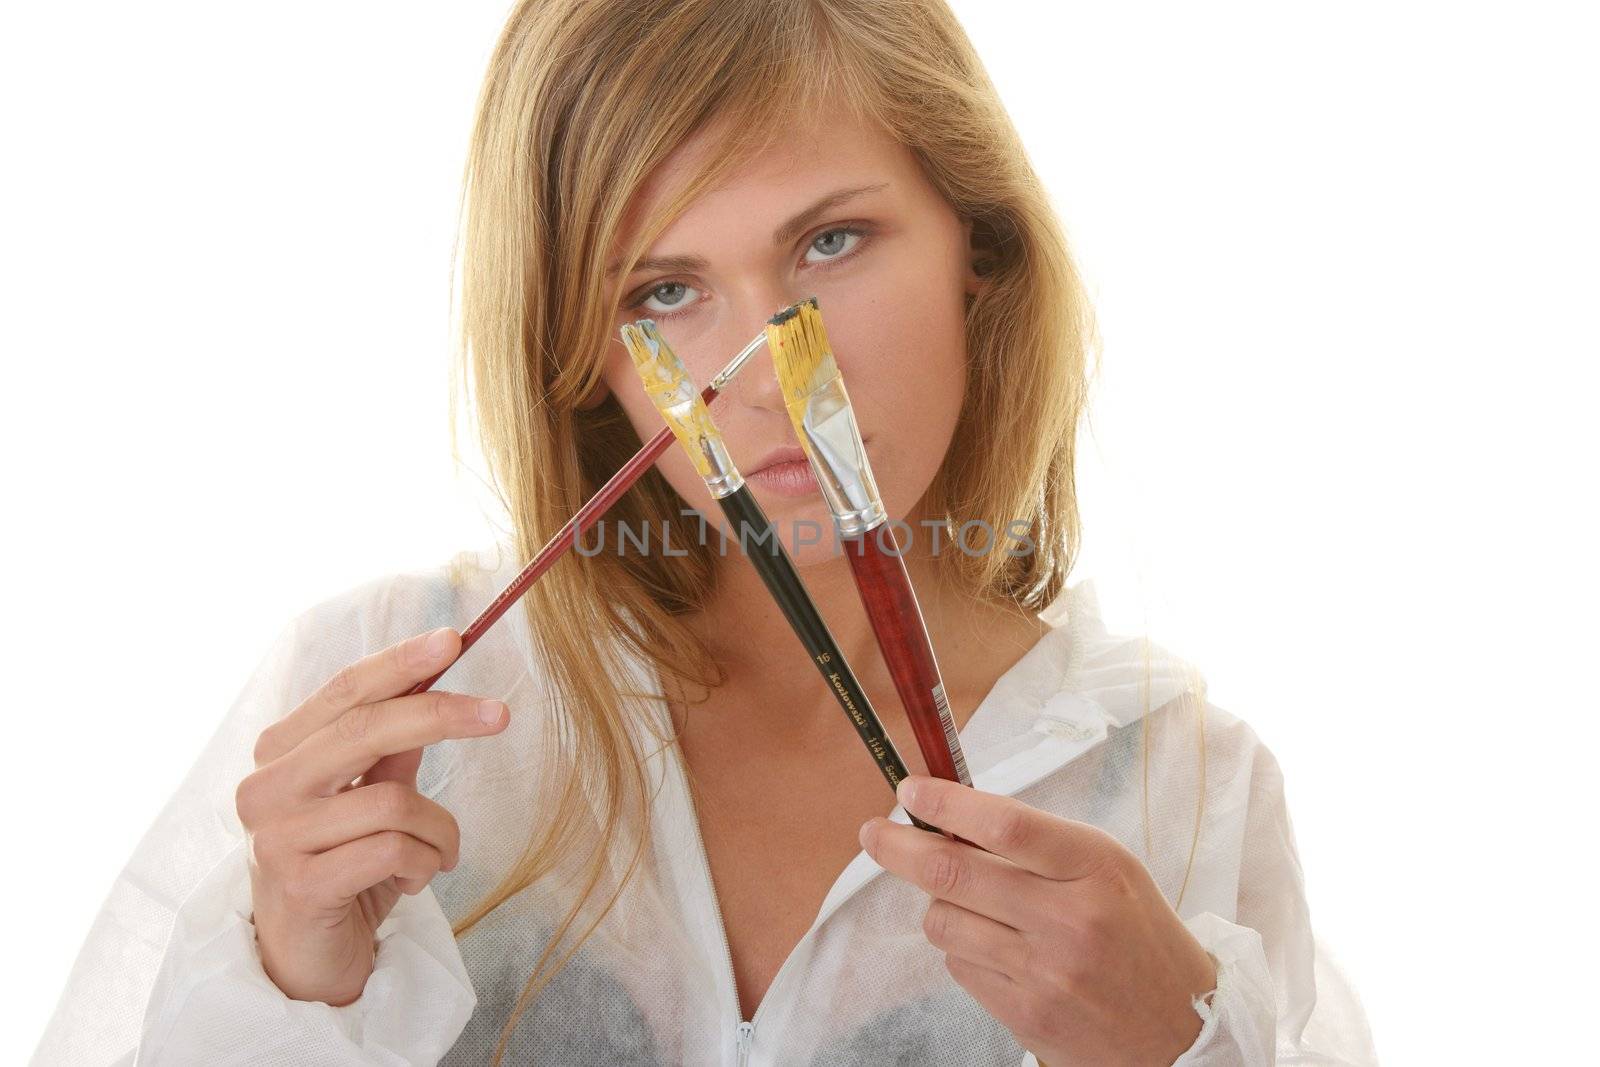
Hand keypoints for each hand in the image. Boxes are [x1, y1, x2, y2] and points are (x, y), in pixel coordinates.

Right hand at [235, 626, 509, 1005]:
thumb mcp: (372, 798)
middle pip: (367, 729)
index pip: (346, 691)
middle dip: (441, 715)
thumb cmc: (344, 866)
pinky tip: (412, 882)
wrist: (308, 957)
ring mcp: (277, 837)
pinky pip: (392, 850)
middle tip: (500, 714)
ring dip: (438, 830)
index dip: (401, 663)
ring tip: (436, 854)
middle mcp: (267, 787)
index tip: (454, 639)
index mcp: (281, 752)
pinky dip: (424, 863)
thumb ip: (393, 747)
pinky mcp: (300, 885)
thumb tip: (438, 682)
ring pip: (393, 800)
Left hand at [857, 775, 1217, 1066]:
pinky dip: (964, 949)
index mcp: (1096, 867)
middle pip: (954, 873)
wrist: (1181, 1030)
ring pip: (944, 921)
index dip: (946, 803)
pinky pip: (959, 966)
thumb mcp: (1107, 869)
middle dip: (900, 848)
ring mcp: (1045, 972)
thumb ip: (1036, 844)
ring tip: (973, 906)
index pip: (1005, 825)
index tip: (910, 789)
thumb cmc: (1138, 934)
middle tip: (874, 833)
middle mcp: (1069, 919)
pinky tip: (997, 949)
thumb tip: (950, 817)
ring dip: (940, 905)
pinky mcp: (1026, 1014)